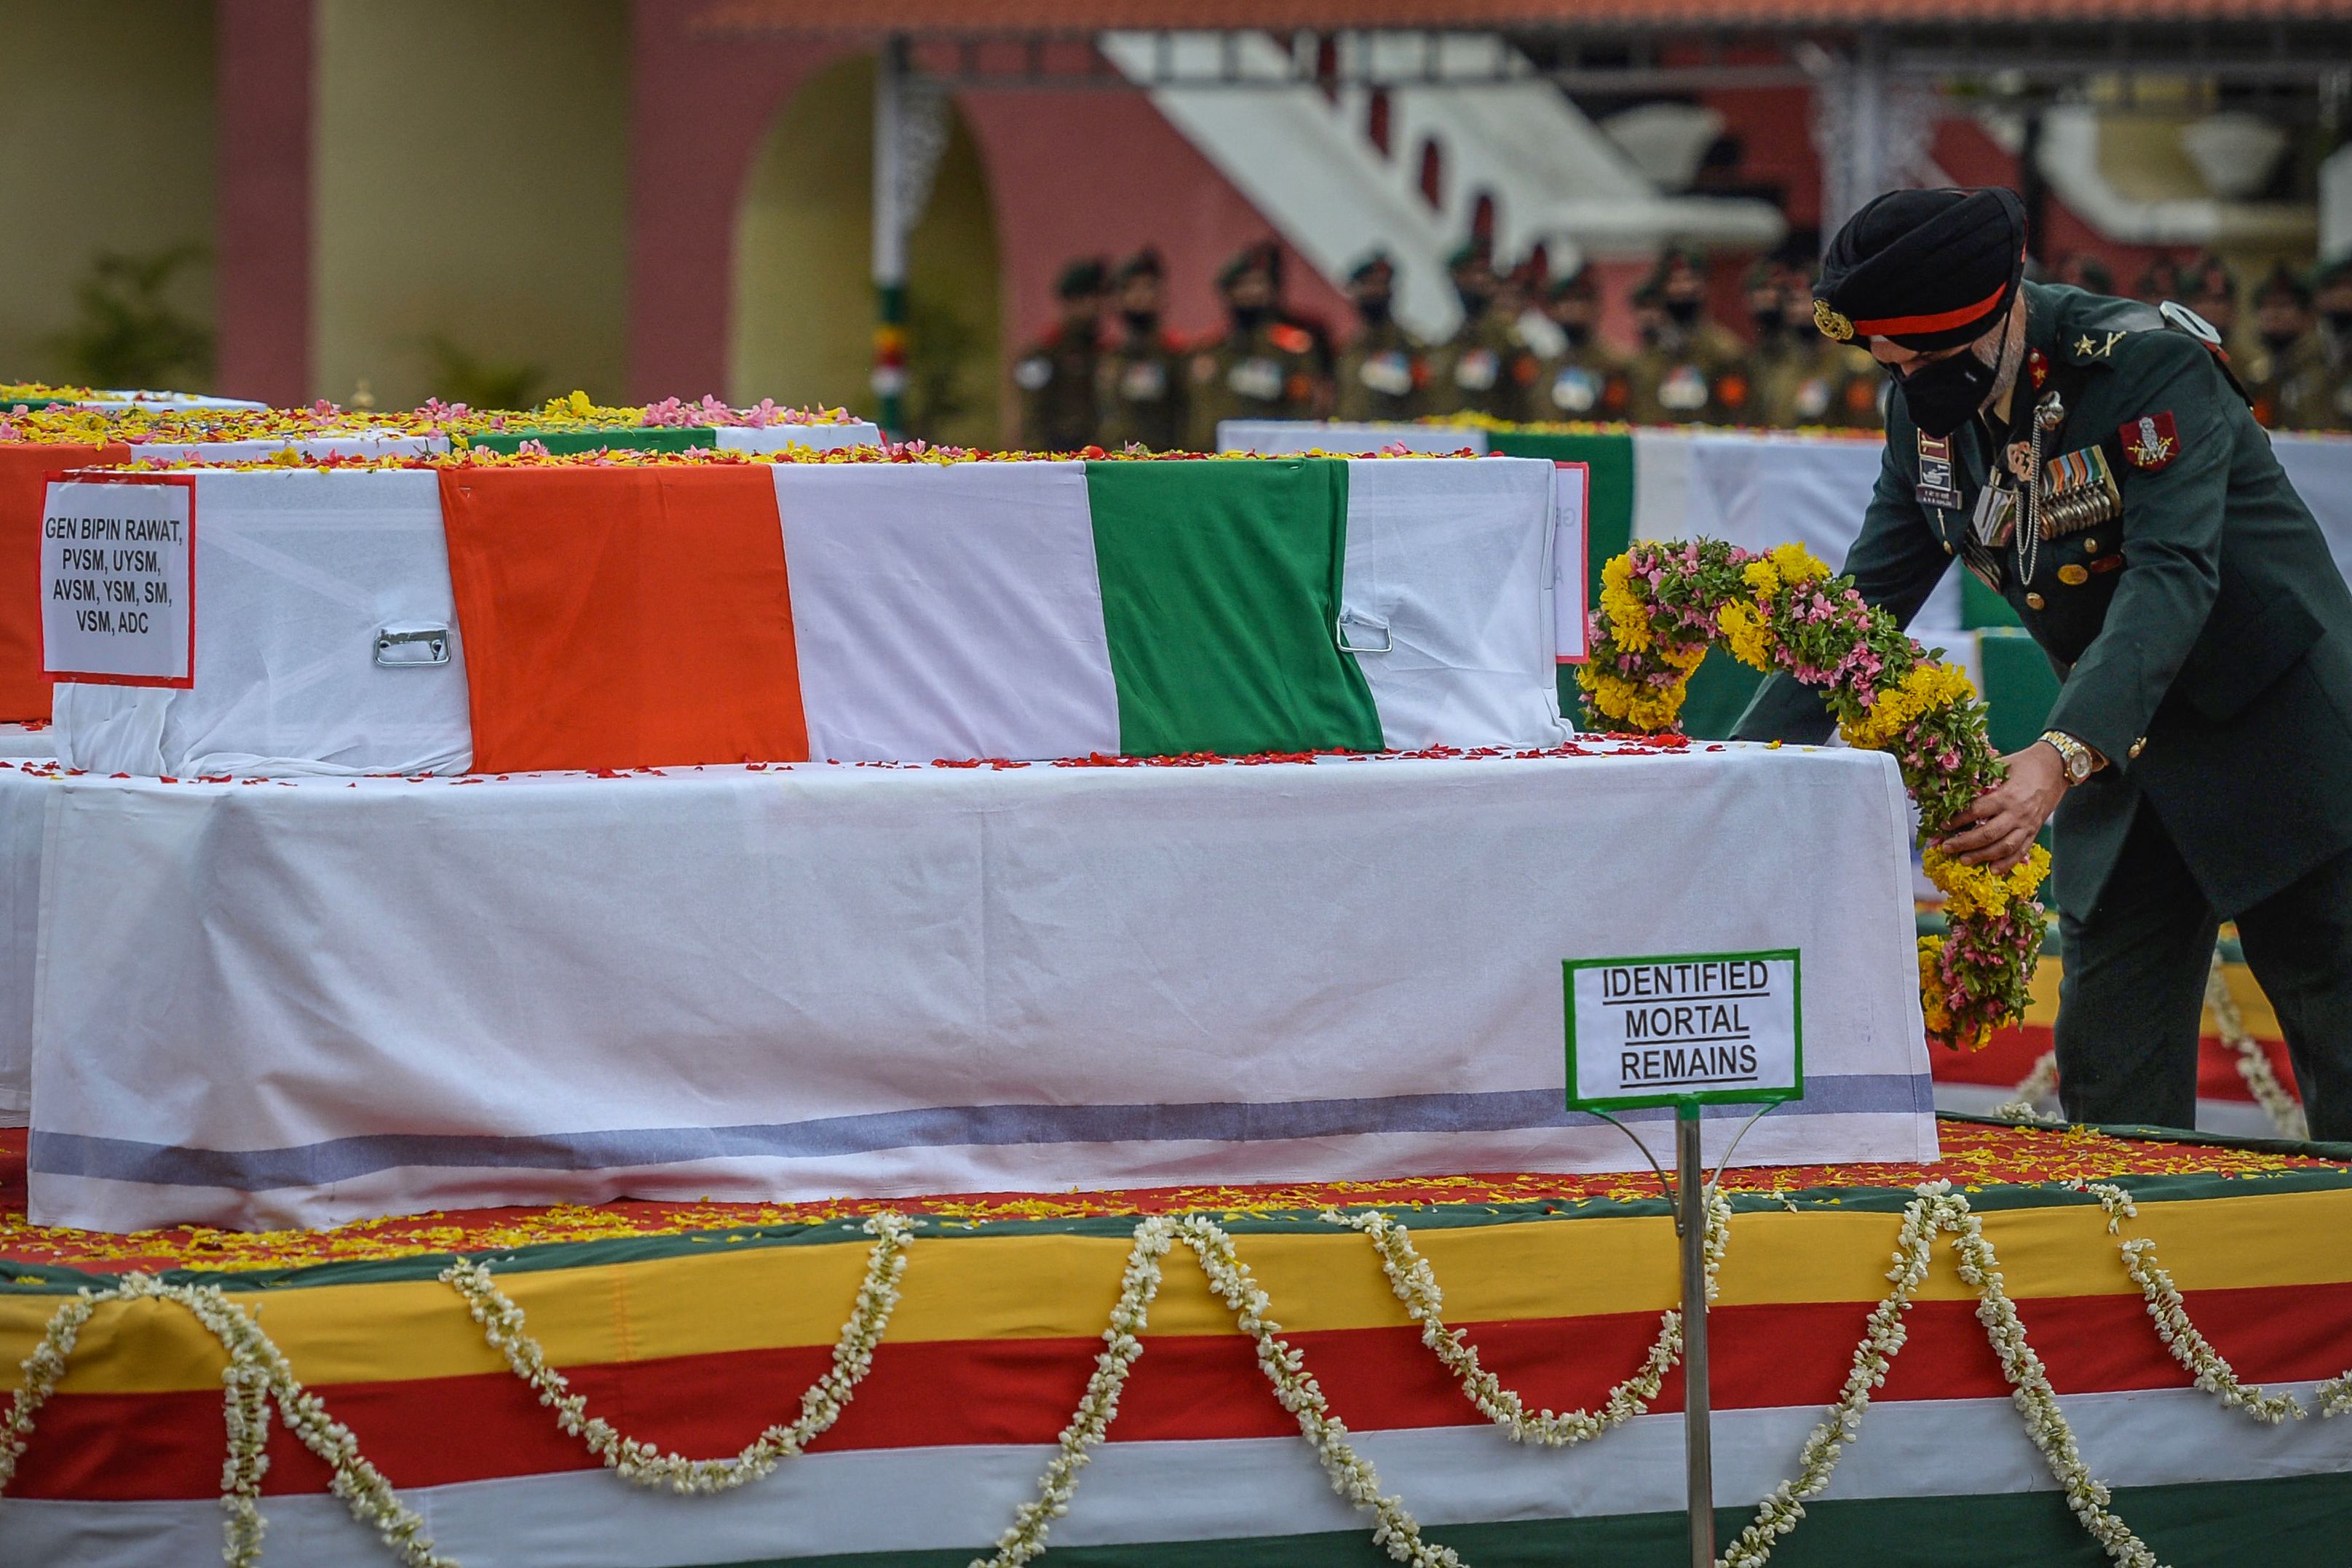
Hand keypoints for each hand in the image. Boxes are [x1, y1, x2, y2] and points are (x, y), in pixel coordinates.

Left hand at [1935, 742, 2066, 872]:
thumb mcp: (2002, 765)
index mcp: (2007, 795)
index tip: (1943, 824)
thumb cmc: (2025, 764)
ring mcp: (2028, 824)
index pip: (1977, 811)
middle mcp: (2018, 813)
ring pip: (2004, 847)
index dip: (1958, 819)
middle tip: (1947, 848)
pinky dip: (2007, 863)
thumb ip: (1982, 778)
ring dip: (1983, 856)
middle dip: (1965, 843)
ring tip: (1964, 860)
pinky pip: (2021, 851)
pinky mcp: (2035, 831)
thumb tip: (1955, 787)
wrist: (2057, 767)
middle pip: (1988, 834)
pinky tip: (1993, 870)